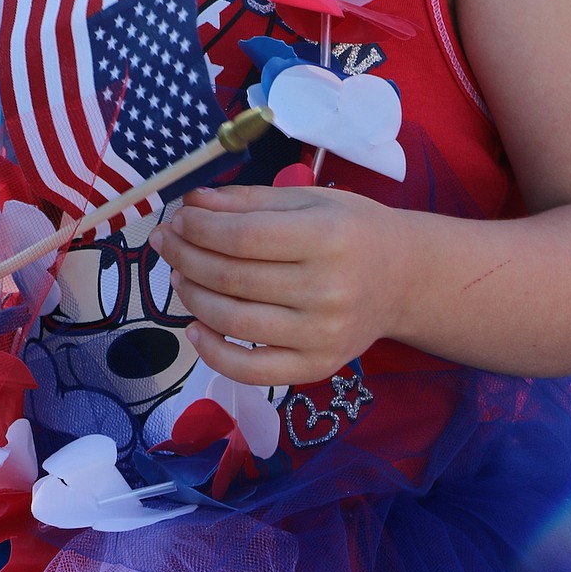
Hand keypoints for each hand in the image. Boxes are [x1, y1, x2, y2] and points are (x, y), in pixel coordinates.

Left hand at [149, 183, 407, 385]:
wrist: (403, 279)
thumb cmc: (352, 230)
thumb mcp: (308, 200)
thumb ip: (249, 201)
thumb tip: (192, 204)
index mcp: (327, 237)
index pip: (243, 236)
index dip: (199, 228)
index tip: (178, 219)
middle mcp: (327, 289)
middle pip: (232, 278)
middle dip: (186, 257)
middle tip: (167, 242)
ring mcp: (321, 334)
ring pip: (233, 320)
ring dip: (192, 297)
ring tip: (179, 276)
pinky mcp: (317, 367)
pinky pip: (252, 370)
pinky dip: (213, 353)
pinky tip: (195, 328)